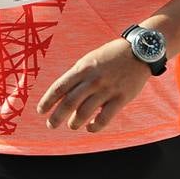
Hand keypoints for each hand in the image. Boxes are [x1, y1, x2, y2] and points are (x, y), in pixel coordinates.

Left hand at [36, 38, 150, 132]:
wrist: (139, 51)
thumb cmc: (112, 56)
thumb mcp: (90, 59)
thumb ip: (78, 75)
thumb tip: (64, 93)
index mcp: (82, 68)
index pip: (59, 87)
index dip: (48, 101)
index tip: (40, 111)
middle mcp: (92, 80)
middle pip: (69, 103)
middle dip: (56, 117)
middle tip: (51, 124)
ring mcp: (107, 89)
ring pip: (84, 112)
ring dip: (75, 122)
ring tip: (72, 125)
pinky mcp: (121, 98)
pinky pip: (104, 118)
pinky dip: (95, 126)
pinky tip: (91, 127)